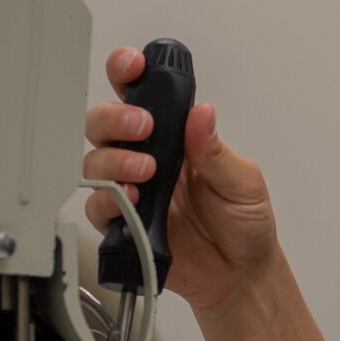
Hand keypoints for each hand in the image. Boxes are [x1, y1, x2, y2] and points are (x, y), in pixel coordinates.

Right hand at [83, 47, 279, 311]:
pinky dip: (108, 199)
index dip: (128, 73)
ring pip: (95, 160)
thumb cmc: (244, 222)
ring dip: (114, 158)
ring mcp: (132, 188)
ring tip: (147, 170)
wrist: (240, 274)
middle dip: (115, 116)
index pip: (142, 94)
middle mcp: (147, 156)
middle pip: (104, 121)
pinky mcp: (123, 223)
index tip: (133, 66)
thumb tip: (201, 113)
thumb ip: (216, 151)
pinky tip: (131, 199)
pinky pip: (98, 206)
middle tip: (143, 126)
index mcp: (175, 136)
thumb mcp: (243, 180)